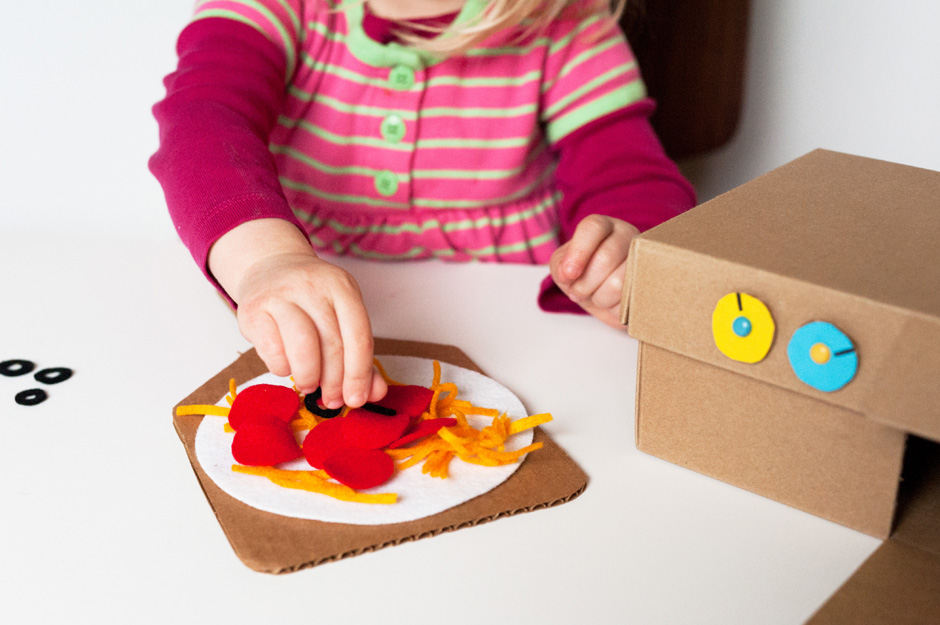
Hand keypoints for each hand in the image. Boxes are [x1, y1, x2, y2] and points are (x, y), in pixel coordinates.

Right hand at [209, 219, 385, 408]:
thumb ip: (359, 356)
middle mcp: (313, 285)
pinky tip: (287, 368)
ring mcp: (281, 294)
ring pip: (303, 346)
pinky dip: (283, 368)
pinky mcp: (253, 309)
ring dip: (309, 376)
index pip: (359, 336)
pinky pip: (273, 350)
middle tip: (333, 401)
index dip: (359, 374)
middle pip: (332, 343)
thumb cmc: (310, 302)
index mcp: (342, 287)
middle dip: (335, 381)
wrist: (268, 269)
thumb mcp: (340, 317)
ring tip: (310, 386)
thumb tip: (375, 393)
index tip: (357, 399)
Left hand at [549, 215, 638, 328]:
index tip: (569, 274)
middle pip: (605, 258)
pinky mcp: (651, 283)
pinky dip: (614, 309)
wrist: (599, 294)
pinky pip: (630, 302)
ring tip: (596, 296)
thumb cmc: (580, 274)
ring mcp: (643, 258)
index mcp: (603, 226)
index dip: (578, 253)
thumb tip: (568, 272)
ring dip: (599, 298)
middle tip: (578, 291)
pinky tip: (612, 302)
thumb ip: (561, 266)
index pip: (593, 227)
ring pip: (619, 283)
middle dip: (585, 283)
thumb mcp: (562, 266)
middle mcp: (626, 236)